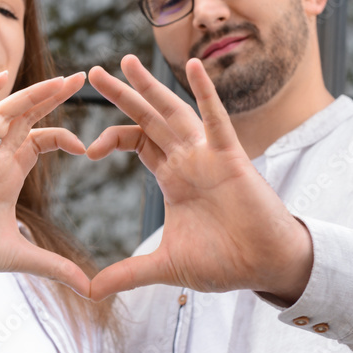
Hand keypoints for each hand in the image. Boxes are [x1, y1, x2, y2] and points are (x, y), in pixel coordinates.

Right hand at [0, 71, 90, 293]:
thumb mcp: (21, 257)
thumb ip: (55, 267)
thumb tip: (89, 289)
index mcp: (8, 175)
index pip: (38, 140)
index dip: (62, 136)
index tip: (87, 147)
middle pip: (25, 117)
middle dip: (52, 96)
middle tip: (80, 78)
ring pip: (3, 113)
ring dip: (30, 94)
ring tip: (59, 81)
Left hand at [85, 55, 312, 301]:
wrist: (265, 267)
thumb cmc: (225, 262)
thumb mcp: (165, 267)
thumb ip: (126, 274)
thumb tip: (88, 291)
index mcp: (172, 177)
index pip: (137, 141)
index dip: (110, 138)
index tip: (87, 150)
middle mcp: (188, 160)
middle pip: (148, 118)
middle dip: (122, 95)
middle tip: (93, 71)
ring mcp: (209, 155)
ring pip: (174, 111)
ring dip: (151, 86)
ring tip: (126, 61)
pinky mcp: (232, 158)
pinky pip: (217, 119)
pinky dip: (206, 92)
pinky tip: (194, 65)